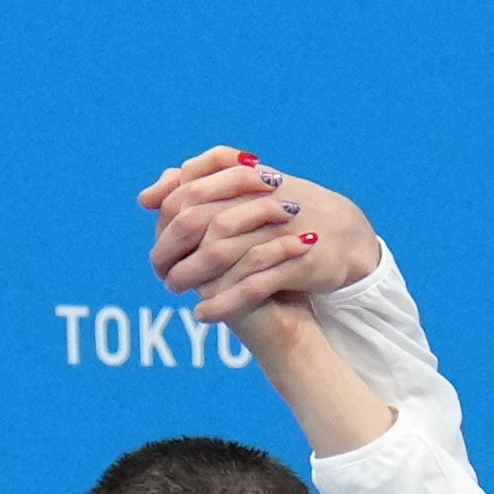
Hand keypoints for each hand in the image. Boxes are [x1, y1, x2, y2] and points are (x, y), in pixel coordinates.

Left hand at [142, 149, 379, 323]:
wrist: (346, 233)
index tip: (156, 244)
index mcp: (246, 179)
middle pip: (199, 222)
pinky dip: (224, 302)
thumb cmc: (287, 212)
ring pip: (221, 253)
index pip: (190, 192)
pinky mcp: (298, 263)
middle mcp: (261, 201)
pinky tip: (203, 315)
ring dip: (192, 275)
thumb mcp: (246, 190)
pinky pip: (252, 286)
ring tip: (175, 292)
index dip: (166, 219)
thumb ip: (195, 191)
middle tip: (160, 272)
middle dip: (173, 249)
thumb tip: (146, 199)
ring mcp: (279, 232)